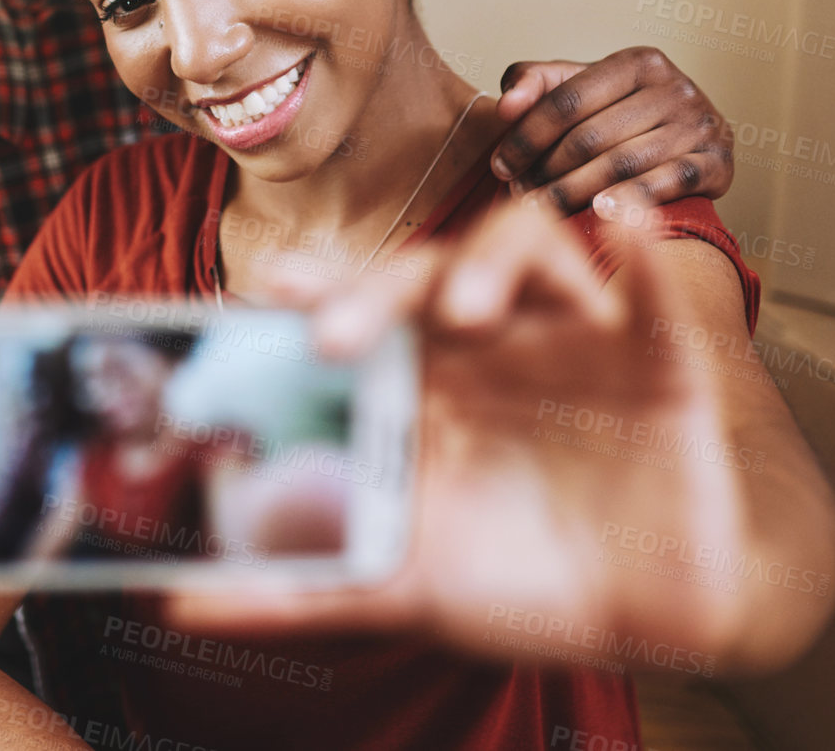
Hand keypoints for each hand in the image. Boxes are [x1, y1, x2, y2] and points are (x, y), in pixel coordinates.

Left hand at [168, 199, 764, 674]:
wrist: (655, 613)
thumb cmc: (526, 580)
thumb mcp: (412, 586)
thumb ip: (307, 587)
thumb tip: (180, 603)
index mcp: (423, 385)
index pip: (359, 316)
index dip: (314, 294)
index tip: (264, 295)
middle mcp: (486, 343)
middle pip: (420, 278)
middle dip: (377, 292)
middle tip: (336, 335)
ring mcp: (567, 334)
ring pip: (523, 247)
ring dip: (490, 261)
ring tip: (467, 309)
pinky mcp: (653, 349)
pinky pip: (650, 282)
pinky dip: (644, 249)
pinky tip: (630, 221)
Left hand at [493, 47, 732, 214]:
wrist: (689, 136)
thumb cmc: (619, 112)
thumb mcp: (577, 86)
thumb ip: (534, 83)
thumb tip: (506, 106)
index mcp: (638, 61)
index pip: (567, 100)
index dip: (526, 136)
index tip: (499, 166)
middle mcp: (676, 87)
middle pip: (591, 137)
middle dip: (546, 170)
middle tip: (518, 196)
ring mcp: (701, 123)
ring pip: (623, 164)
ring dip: (574, 192)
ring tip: (541, 209)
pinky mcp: (719, 160)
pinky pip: (671, 182)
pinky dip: (634, 199)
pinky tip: (599, 212)